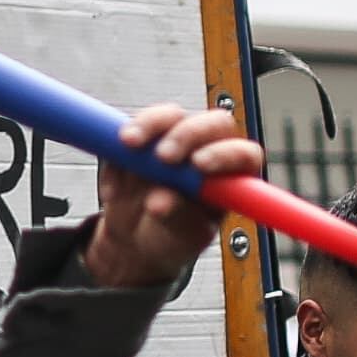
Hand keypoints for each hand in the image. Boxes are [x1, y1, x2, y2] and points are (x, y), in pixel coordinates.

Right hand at [79, 102, 262, 293]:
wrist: (137, 241)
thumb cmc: (173, 237)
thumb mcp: (182, 237)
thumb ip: (177, 218)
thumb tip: (161, 202)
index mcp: (230, 176)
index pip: (242, 154)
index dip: (224, 154)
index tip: (198, 165)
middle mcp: (206, 150)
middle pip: (209, 123)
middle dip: (185, 134)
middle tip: (161, 156)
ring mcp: (174, 139)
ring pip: (169, 116)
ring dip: (148, 126)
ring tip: (129, 146)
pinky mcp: (142, 137)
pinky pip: (131, 129)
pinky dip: (118, 151)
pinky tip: (114, 187)